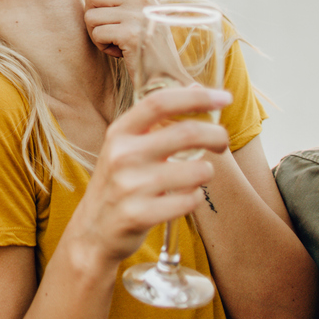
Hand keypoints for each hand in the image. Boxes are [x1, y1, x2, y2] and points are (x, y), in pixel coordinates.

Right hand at [68, 86, 230, 267]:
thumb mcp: (128, 146)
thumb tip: (195, 88)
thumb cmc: (118, 182)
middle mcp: (122, 155)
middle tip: (223, 141)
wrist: (93, 230)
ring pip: (196, 171)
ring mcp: (129, 186)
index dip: (196, 97)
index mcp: (119, 132)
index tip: (225, 97)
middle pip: (185, 133)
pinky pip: (189, 201)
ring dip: (206, 172)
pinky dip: (194, 198)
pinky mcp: (139, 215)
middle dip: (216, 135)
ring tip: (197, 175)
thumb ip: (158, 119)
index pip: (160, 102)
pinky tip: (184, 198)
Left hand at [73, 0, 158, 59]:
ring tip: (116, 44)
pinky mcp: (130, 33)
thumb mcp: (139, 16)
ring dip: (96, 34)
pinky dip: (103, 47)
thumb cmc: (148, 49)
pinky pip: (97, 34)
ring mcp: (138, 14)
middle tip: (107, 33)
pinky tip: (120, 53)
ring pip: (90, 16)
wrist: (168, 78)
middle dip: (91, 17)